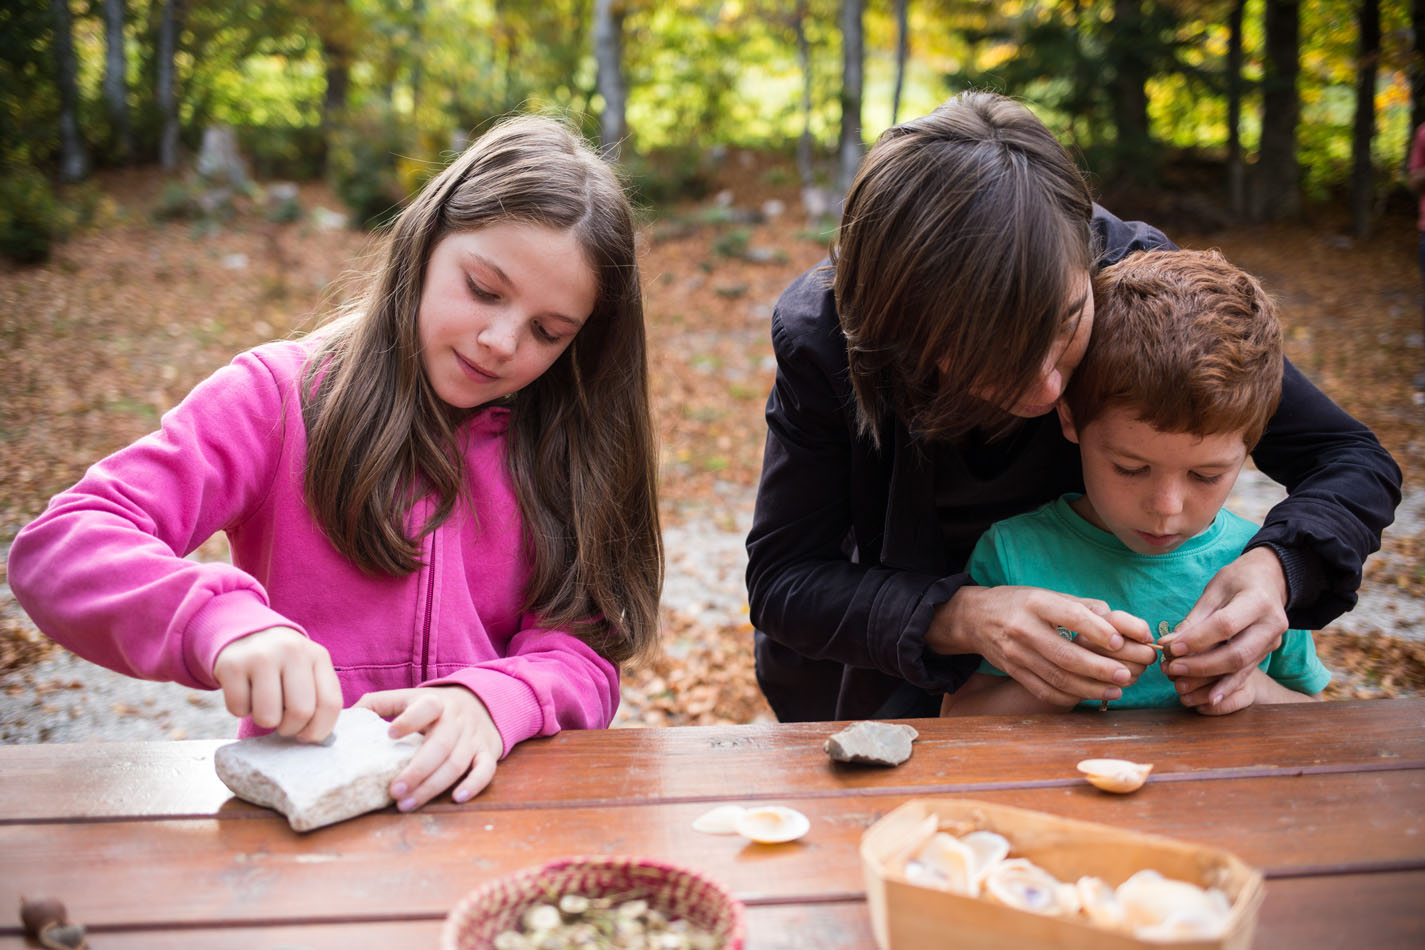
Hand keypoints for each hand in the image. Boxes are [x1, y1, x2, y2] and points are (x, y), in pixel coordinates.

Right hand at [212, 625, 342, 741]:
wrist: (245, 634)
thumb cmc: (283, 664)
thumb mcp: (309, 670)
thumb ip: (320, 698)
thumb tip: (322, 738)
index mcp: (317, 656)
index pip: (330, 703)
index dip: (320, 729)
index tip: (308, 736)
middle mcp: (292, 651)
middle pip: (300, 712)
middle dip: (291, 729)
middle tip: (283, 723)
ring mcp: (261, 656)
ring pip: (268, 716)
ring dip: (265, 721)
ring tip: (265, 705)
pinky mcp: (232, 665)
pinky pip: (239, 709)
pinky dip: (241, 710)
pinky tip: (246, 693)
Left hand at [357, 686, 501, 810]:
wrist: (482, 701)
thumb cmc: (435, 707)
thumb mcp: (410, 697)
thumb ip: (380, 704)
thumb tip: (343, 717)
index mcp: (435, 702)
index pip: (426, 707)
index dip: (409, 720)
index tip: (389, 735)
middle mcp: (456, 720)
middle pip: (440, 745)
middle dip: (417, 771)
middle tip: (393, 791)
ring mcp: (473, 737)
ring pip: (457, 763)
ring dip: (433, 786)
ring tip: (407, 804)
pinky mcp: (487, 752)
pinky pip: (486, 770)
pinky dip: (473, 785)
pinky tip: (456, 798)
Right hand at [928, 586, 1153, 705]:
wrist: (975, 618)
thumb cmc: (1021, 603)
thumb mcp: (1048, 594)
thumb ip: (1083, 606)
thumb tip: (1119, 623)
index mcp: (1036, 603)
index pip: (1070, 616)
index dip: (1097, 630)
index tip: (1120, 642)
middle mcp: (1023, 629)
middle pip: (1065, 655)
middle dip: (1100, 668)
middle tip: (1126, 674)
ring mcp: (1016, 655)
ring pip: (1058, 678)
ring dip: (1090, 688)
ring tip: (1117, 690)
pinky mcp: (1015, 673)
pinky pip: (1045, 691)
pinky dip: (1070, 697)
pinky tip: (1090, 696)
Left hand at [1162, 547, 1287, 708]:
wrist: (1269, 581)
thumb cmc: (1237, 581)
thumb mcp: (1215, 590)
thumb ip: (1195, 618)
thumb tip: (1169, 645)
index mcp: (1257, 601)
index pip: (1224, 626)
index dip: (1196, 640)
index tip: (1170, 648)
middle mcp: (1271, 625)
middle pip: (1236, 654)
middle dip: (1201, 666)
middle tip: (1172, 669)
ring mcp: (1272, 642)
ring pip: (1241, 668)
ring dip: (1209, 680)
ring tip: (1181, 684)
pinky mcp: (1266, 654)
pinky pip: (1246, 674)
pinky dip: (1226, 687)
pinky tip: (1210, 698)